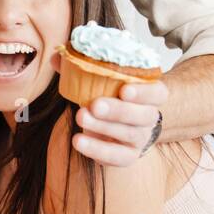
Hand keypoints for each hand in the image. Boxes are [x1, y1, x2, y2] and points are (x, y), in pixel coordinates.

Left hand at [51, 51, 166, 166]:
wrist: (115, 126)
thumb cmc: (108, 96)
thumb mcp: (99, 80)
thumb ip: (81, 67)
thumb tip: (56, 57)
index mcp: (149, 94)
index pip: (158, 93)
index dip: (144, 92)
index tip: (124, 90)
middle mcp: (149, 117)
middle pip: (144, 115)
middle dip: (118, 110)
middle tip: (95, 105)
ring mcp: (140, 138)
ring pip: (129, 135)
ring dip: (103, 127)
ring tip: (80, 117)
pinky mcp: (127, 155)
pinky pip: (117, 157)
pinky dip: (97, 150)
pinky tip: (79, 141)